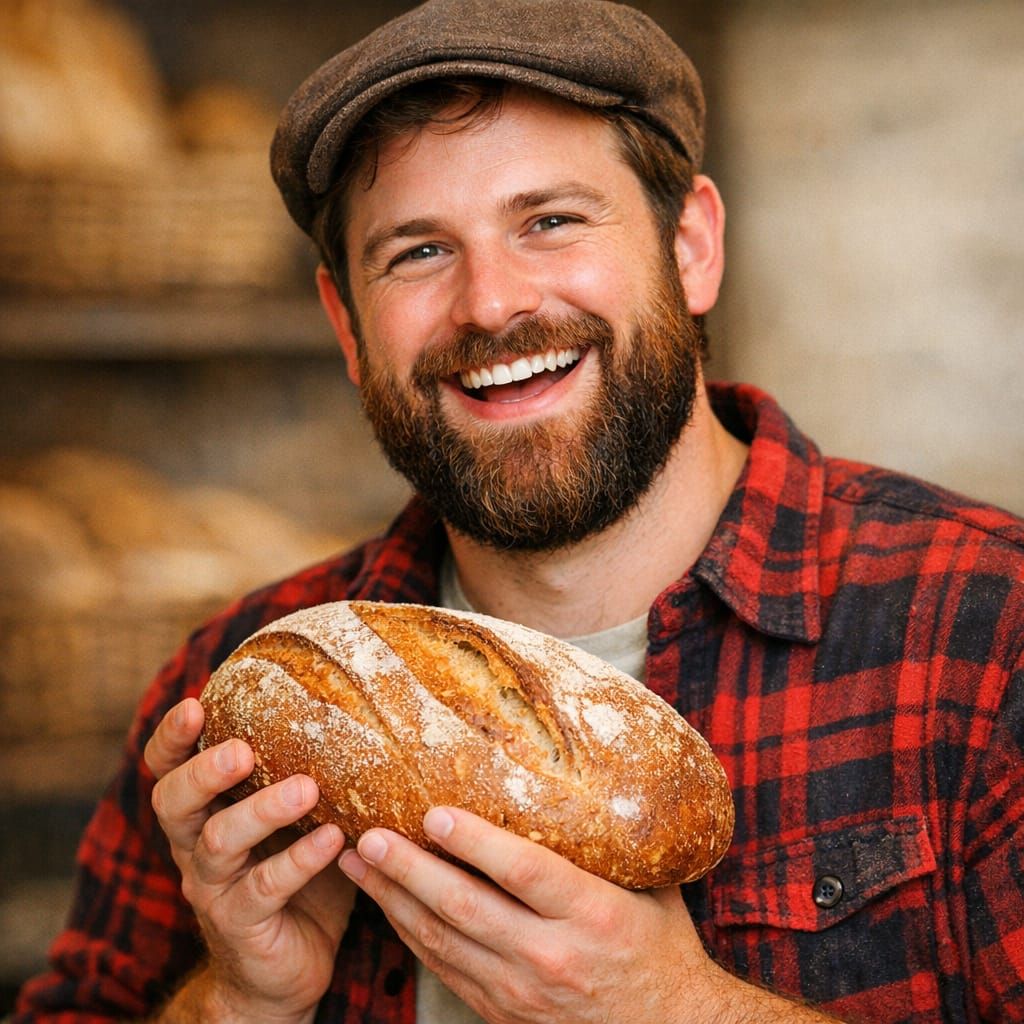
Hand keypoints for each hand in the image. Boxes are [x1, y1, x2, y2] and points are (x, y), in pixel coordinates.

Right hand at [145, 697, 354, 1022]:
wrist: (286, 970)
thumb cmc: (298, 876)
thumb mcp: (298, 820)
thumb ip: (309, 773)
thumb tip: (363, 709)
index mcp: (204, 812)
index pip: (168, 768)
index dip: (172, 738)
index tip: (194, 703)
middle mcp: (196, 847)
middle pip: (173, 801)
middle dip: (203, 770)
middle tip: (241, 750)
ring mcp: (214, 888)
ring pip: (218, 843)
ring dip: (262, 811)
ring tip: (307, 788)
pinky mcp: (241, 924)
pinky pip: (264, 889)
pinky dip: (300, 860)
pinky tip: (335, 838)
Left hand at [338, 806, 726, 1023]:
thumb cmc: (660, 944)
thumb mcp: (654, 887)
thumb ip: (616, 842)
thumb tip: (591, 775)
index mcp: (594, 913)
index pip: (524, 872)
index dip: (476, 842)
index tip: (435, 811)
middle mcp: (553, 954)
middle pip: (467, 908)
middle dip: (411, 870)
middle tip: (371, 835)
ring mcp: (523, 990)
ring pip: (444, 942)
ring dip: (395, 900)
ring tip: (358, 862)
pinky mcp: (503, 1010)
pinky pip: (445, 969)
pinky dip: (410, 935)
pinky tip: (388, 904)